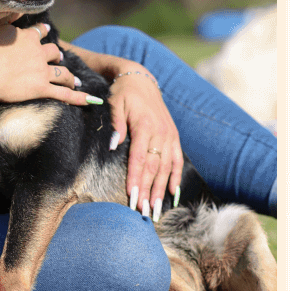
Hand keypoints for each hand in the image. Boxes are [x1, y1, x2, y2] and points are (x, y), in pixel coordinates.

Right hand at [0, 22, 92, 105]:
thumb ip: (9, 20)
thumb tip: (18, 10)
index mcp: (27, 37)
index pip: (39, 32)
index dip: (43, 31)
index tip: (46, 31)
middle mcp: (38, 52)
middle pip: (54, 51)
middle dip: (57, 55)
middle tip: (58, 58)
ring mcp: (42, 71)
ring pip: (62, 72)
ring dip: (69, 76)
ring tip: (74, 79)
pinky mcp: (42, 88)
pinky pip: (64, 94)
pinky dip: (78, 97)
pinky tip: (89, 100)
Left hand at [107, 66, 182, 219]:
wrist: (141, 78)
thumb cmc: (124, 92)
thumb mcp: (115, 103)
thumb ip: (116, 125)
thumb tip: (115, 146)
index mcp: (145, 125)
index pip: (140, 158)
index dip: (136, 178)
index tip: (132, 196)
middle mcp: (160, 132)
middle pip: (154, 167)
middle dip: (149, 191)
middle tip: (145, 212)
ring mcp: (169, 135)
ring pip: (166, 167)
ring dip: (161, 190)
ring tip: (157, 209)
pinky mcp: (174, 136)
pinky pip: (177, 160)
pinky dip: (175, 177)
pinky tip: (172, 194)